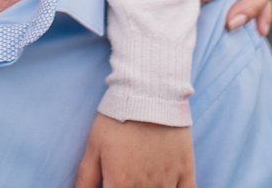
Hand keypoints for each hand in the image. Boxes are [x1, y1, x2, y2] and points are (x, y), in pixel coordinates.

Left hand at [73, 115, 194, 187]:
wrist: (149, 92)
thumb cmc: (117, 118)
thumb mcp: (94, 146)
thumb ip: (86, 179)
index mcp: (121, 184)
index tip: (112, 184)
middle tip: (127, 179)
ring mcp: (168, 180)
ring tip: (143, 182)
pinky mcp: (185, 170)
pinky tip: (167, 187)